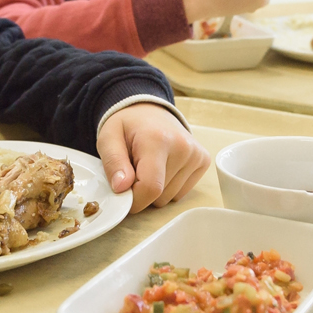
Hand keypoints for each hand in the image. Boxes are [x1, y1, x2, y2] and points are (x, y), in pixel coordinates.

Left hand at [96, 104, 210, 211]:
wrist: (149, 111)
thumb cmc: (127, 126)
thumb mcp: (108, 139)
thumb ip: (113, 163)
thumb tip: (122, 188)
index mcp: (158, 140)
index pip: (151, 188)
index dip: (134, 200)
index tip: (123, 193)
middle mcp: (183, 147)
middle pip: (160, 195)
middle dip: (142, 191)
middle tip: (134, 170)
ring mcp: (196, 155)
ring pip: (171, 197)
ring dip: (156, 190)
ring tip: (148, 166)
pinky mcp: (203, 161)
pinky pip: (181, 192)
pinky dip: (168, 187)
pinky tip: (162, 167)